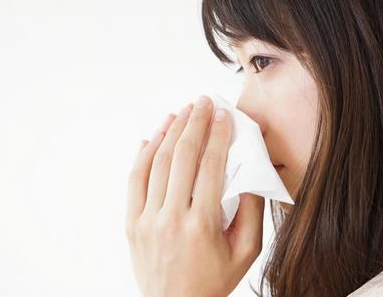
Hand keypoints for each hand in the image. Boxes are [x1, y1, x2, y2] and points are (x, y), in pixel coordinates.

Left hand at [125, 95, 264, 296]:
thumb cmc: (213, 280)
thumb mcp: (245, 252)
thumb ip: (251, 211)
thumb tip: (250, 173)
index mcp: (202, 225)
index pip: (210, 166)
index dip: (217, 135)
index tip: (223, 115)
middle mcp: (171, 217)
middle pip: (181, 157)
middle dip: (193, 123)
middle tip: (202, 102)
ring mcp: (147, 219)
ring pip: (155, 163)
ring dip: (168, 132)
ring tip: (180, 112)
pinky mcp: (132, 222)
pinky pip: (135, 180)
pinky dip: (143, 155)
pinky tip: (152, 137)